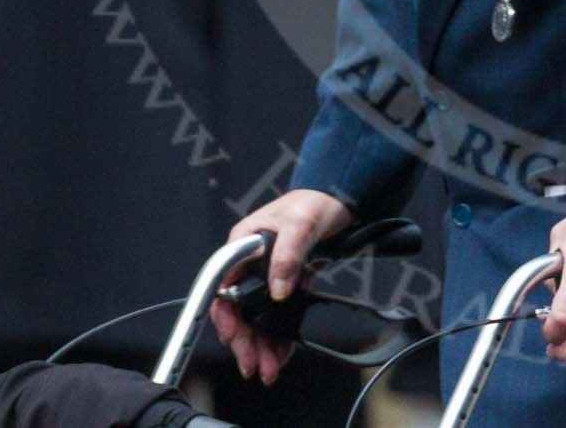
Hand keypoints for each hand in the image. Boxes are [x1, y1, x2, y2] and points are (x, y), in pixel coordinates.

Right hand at [208, 188, 354, 385]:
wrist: (342, 197)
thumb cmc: (316, 201)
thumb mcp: (300, 225)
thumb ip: (286, 256)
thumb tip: (277, 289)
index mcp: (243, 244)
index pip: (223, 286)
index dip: (226, 315)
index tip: (234, 337)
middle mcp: (251, 261)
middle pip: (239, 308)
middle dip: (245, 340)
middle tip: (253, 364)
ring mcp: (268, 272)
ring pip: (257, 315)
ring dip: (261, 343)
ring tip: (268, 367)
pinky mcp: (286, 279)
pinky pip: (277, 313)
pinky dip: (278, 333)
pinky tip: (281, 351)